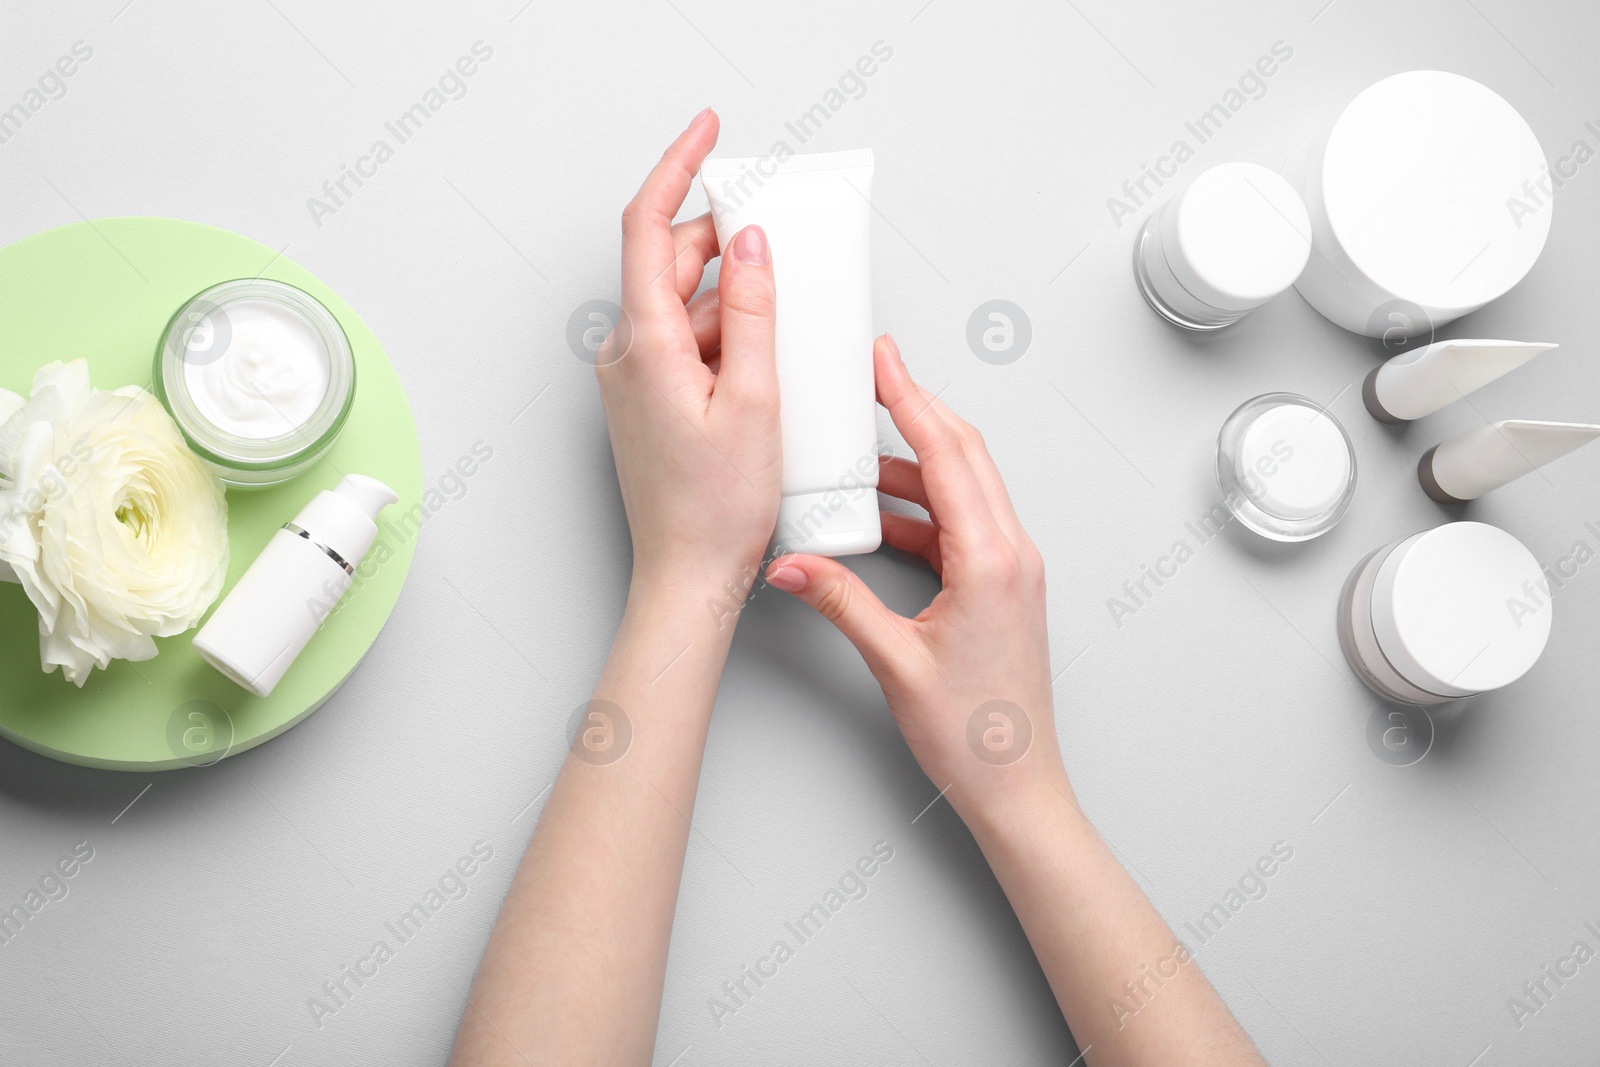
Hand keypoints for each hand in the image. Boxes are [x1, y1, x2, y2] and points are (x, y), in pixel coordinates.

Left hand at [600, 108, 781, 593]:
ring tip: (790, 324)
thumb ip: (753, 312)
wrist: (689, 579)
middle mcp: (628, 353)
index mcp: (645, 344)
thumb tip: (750, 243)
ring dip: (735, 298)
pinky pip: (689, 342)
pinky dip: (729, 335)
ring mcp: (636, 377)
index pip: (648, 226)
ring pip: (687, 305)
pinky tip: (770, 361)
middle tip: (785, 238)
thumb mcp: (754, 402)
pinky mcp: (651, 399)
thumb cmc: (716, 511)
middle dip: (727, 242)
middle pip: (673, 262)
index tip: (709, 130)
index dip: (677, 166)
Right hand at [764, 334, 1068, 817]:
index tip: (883, 361)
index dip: (911, 399)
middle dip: (917, 409)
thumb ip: (840, 602)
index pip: (947, 455)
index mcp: (992, 561)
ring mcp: (1012, 570)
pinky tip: (882, 517)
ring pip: (964, 488)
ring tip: (861, 454)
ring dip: (915, 464)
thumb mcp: (895, 663)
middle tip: (875, 375)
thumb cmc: (975, 737)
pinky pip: (962, 525)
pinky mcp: (1003, 587)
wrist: (1018, 787)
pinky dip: (922, 508)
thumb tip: (792, 563)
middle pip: (963, 456)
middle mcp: (1012, 555)